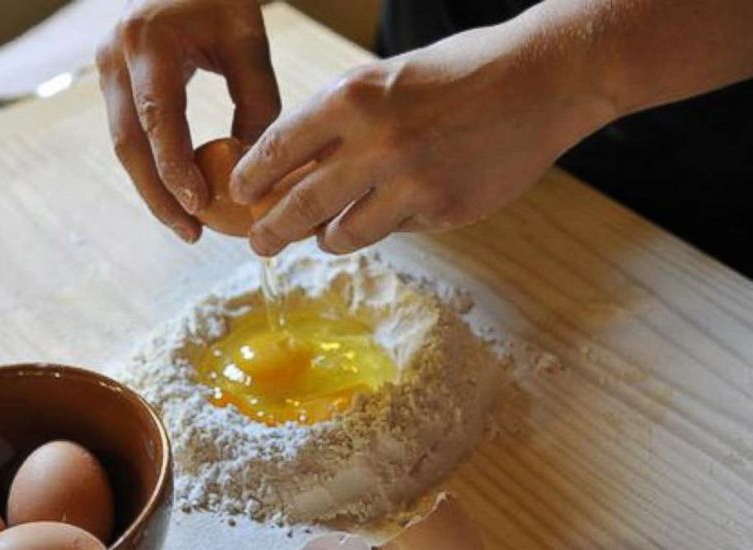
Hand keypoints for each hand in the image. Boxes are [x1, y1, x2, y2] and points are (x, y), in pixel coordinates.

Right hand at [96, 0, 279, 242]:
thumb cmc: (221, 0)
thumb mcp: (247, 40)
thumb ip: (255, 100)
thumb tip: (253, 166)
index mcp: (147, 42)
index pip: (157, 116)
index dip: (174, 167)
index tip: (199, 206)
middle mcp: (115, 57)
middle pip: (129, 143)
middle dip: (158, 195)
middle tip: (191, 232)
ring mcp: (107, 71)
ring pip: (123, 147)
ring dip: (153, 190)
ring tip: (187, 225)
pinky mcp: (112, 84)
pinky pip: (129, 137)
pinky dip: (152, 170)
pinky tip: (178, 196)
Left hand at [231, 25, 614, 255]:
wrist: (542, 79)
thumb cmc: (458, 74)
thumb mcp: (385, 80)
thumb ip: (339, 123)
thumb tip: (292, 171)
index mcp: (353, 98)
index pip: (278, 148)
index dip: (251, 178)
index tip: (239, 195)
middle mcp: (376, 142)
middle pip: (299, 206)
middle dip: (270, 232)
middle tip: (260, 243)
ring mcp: (411, 182)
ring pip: (342, 235)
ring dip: (327, 238)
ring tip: (324, 234)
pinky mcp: (443, 211)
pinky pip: (393, 232)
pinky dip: (384, 226)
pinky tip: (394, 209)